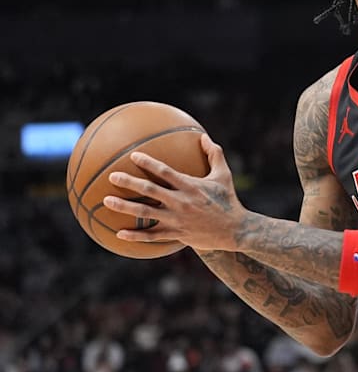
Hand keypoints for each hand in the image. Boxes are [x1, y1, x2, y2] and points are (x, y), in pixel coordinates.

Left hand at [104, 134, 248, 250]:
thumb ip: (214, 154)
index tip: (133, 156)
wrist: (236, 230)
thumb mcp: (224, 175)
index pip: (165, 172)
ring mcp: (177, 219)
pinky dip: (135, 235)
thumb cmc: (229, 200)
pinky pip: (152, 236)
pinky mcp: (177, 234)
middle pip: (150, 191)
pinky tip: (120, 233)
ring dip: (125, 207)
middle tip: (112, 176)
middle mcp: (181, 202)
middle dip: (129, 182)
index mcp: (191, 186)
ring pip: (145, 213)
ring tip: (106, 201)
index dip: (148, 162)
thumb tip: (203, 136)